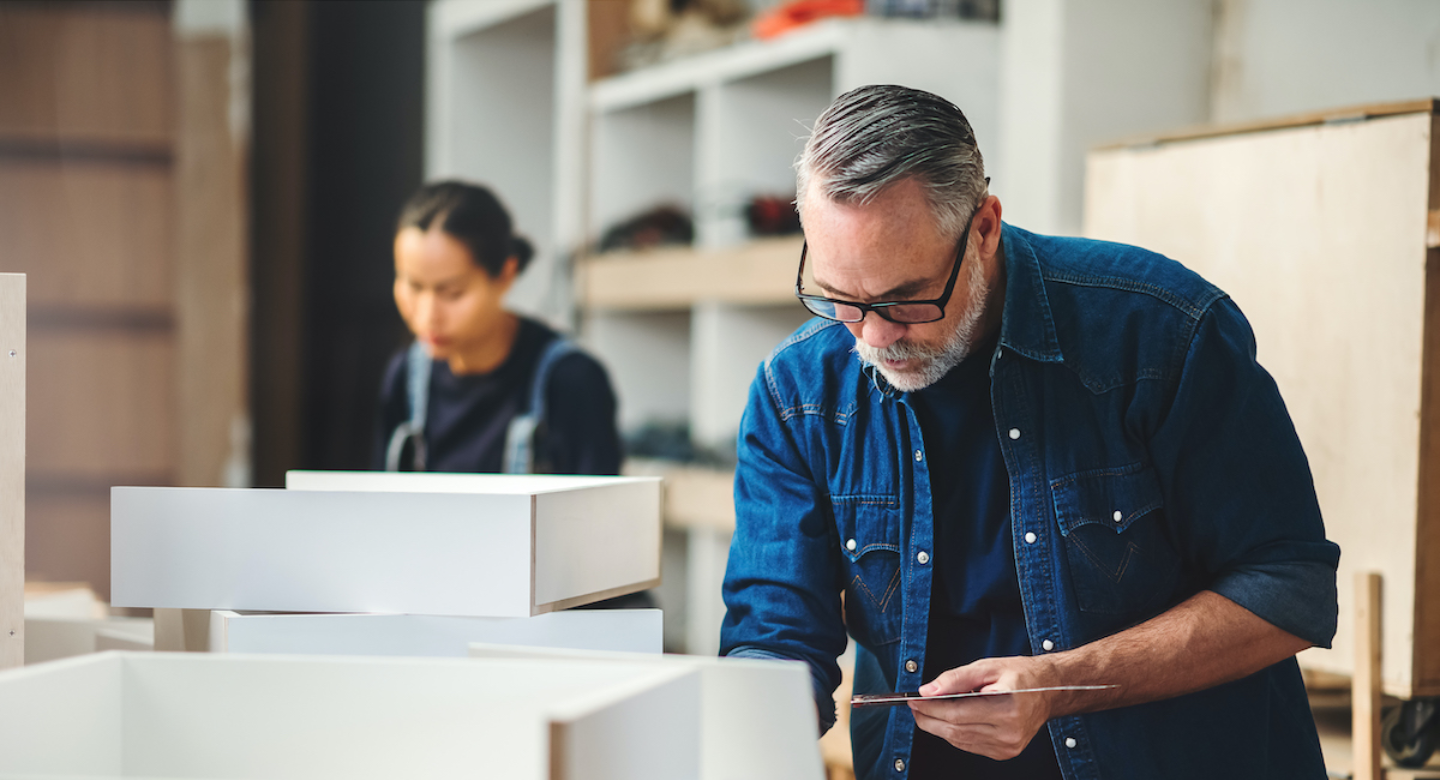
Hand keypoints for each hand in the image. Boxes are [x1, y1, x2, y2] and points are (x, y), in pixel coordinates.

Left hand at [907, 655, 1055, 759]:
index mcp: (1008, 708)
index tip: (914, 699)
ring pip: (960, 740)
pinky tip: (949, 721)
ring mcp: (1008, 746)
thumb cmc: (1021, 675)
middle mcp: (1010, 732)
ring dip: (939, 727)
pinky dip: (955, 734)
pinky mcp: (1005, 752)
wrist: (1049, 690)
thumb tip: (928, 690)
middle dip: (929, 718)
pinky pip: (970, 745)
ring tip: (928, 711)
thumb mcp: (987, 667)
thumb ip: (955, 679)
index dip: (930, 708)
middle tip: (915, 705)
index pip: (956, 714)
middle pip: (955, 730)